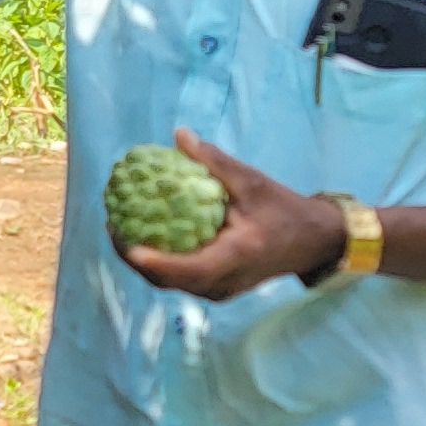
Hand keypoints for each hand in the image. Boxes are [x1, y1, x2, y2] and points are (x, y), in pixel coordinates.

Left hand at [115, 133, 349, 302]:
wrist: (313, 241)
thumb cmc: (283, 208)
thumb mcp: (252, 180)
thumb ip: (214, 161)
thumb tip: (178, 135)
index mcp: (239, 254)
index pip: (193, 268)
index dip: (159, 262)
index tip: (130, 245)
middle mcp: (228, 280)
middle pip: (172, 280)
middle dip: (136, 259)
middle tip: (112, 227)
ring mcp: (223, 290)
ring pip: (173, 284)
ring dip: (143, 262)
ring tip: (119, 230)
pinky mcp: (219, 289)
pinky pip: (182, 280)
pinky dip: (160, 262)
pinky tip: (143, 238)